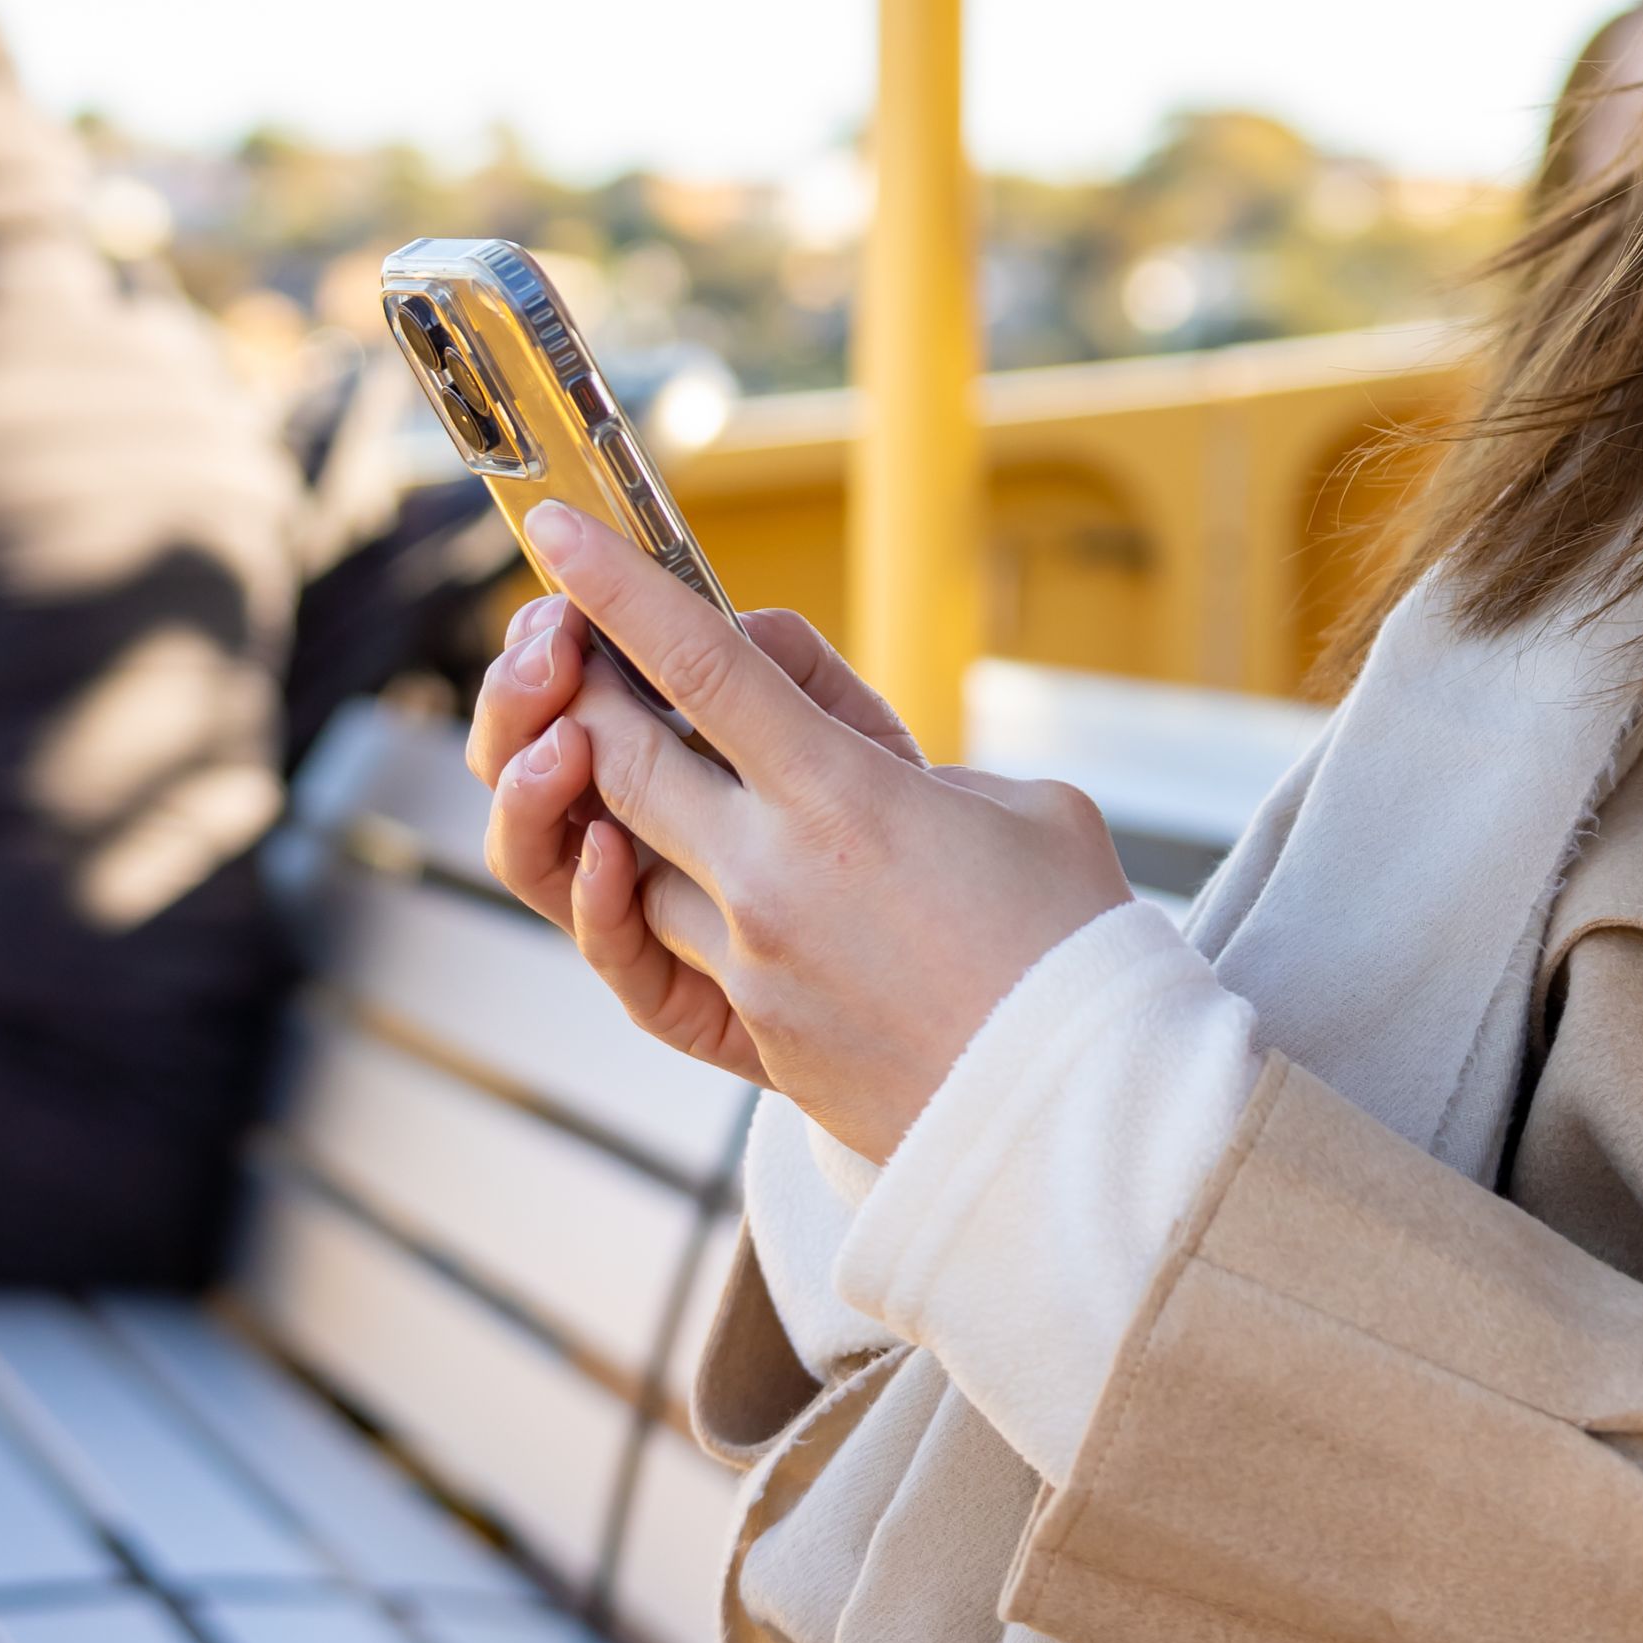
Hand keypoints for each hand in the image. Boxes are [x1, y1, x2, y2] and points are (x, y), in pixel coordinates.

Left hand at [464, 502, 1136, 1159]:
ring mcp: (747, 962)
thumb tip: (794, 697)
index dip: (617, 585)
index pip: (701, 663)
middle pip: (618, 757)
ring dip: (613, 800)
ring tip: (632, 761)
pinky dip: (644, 897)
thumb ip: (890, 739)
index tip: (558, 528)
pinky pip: (656, 952)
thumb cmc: (1073, 942)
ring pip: (619, 856)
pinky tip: (663, 868)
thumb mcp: (1018, 802)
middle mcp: (770, 876)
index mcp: (845, 796)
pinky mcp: (748, 1033)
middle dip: (580, 692)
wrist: (1084, 1113)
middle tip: (566, 647)